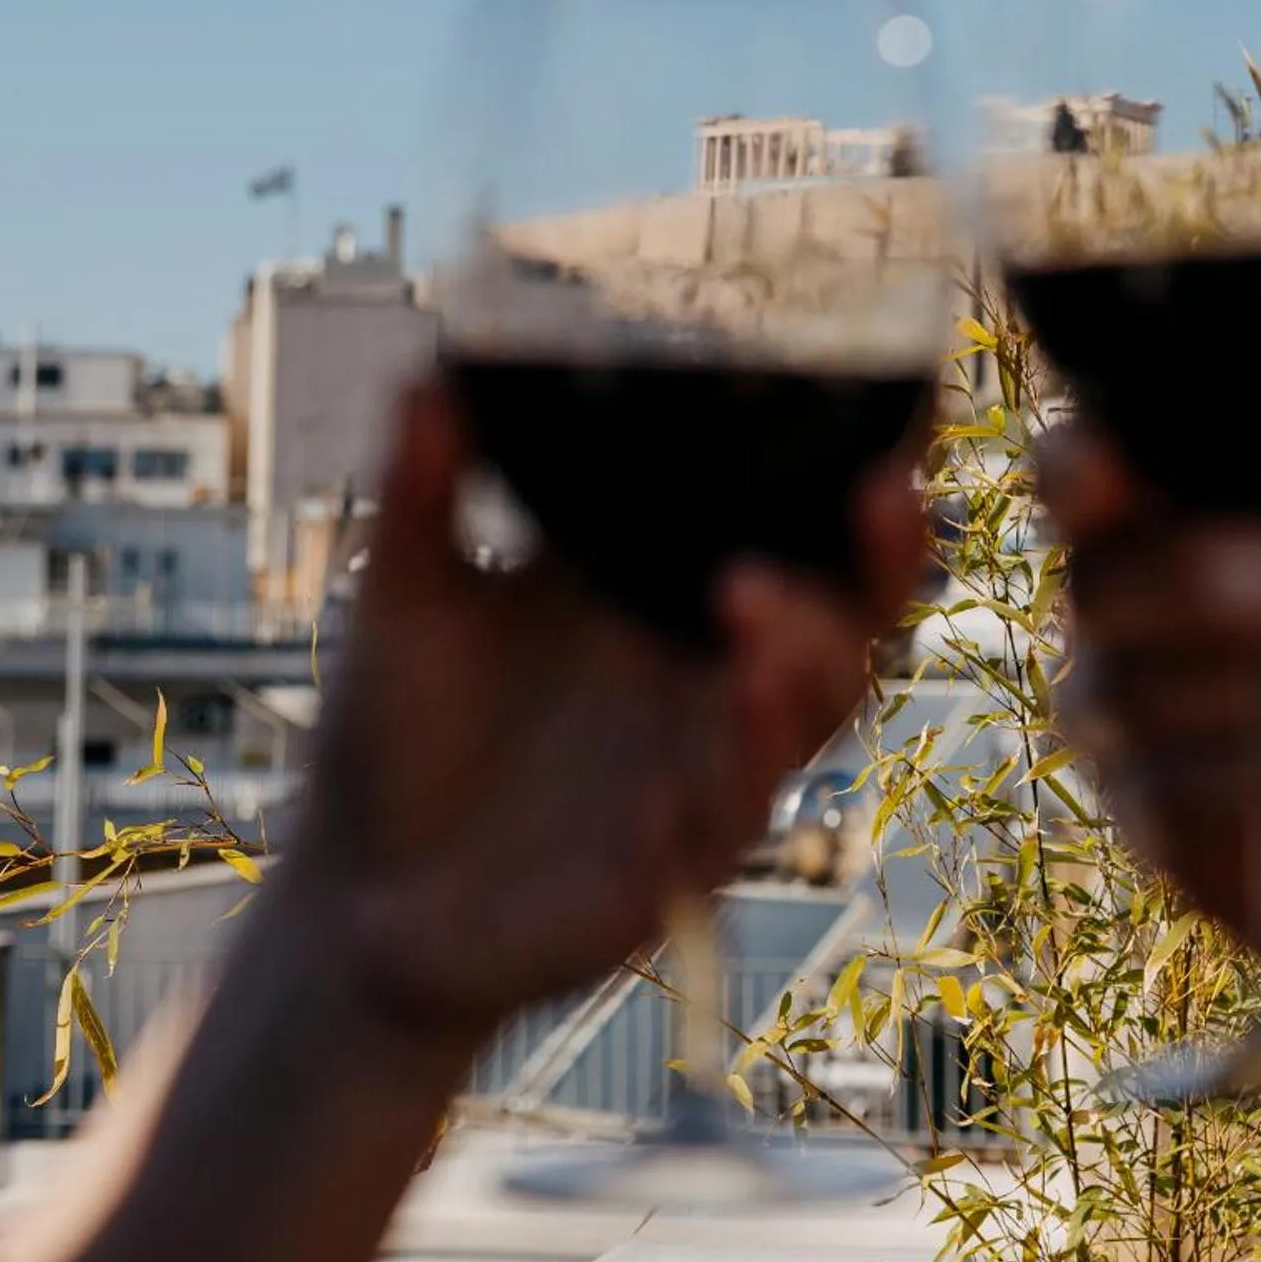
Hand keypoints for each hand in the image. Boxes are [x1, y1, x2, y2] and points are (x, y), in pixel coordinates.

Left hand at [280, 378, 921, 1055]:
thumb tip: (429, 367)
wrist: (352, 894)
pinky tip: (706, 736)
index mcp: (673, 598)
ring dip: (804, 655)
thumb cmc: (398, 734)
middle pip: (852, 613)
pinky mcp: (673, 868)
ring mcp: (706, 772)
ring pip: (812, 713)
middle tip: (881, 489)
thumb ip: (424, 486)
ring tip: (749, 596)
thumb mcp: (409, 594)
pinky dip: (725, 778)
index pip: (799, 523)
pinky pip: (728, 822)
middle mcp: (713, 678)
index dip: (866, 469)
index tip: (907, 397)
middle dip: (887, 557)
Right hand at [1041, 284, 1260, 1034]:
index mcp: (1196, 511)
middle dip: (1208, 578)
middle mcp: (1139, 605)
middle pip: (1099, 572)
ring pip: (1142, 684)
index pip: (1089, 459)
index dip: (1090, 454)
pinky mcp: (1164, 823)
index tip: (1128, 458)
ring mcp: (1140, 718)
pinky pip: (1182, 785)